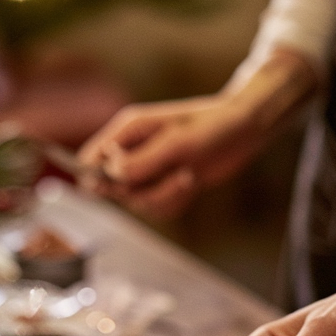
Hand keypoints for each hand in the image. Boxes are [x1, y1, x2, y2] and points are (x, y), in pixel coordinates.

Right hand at [78, 47, 317, 218]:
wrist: (244, 132)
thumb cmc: (212, 127)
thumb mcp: (176, 144)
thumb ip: (142, 161)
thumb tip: (112, 175)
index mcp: (128, 131)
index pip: (92, 158)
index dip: (96, 176)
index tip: (118, 185)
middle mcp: (132, 151)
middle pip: (114, 188)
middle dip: (144, 190)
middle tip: (174, 174)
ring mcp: (147, 169)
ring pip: (137, 202)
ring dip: (164, 197)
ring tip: (187, 177)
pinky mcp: (162, 185)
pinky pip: (156, 208)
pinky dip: (174, 202)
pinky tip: (191, 184)